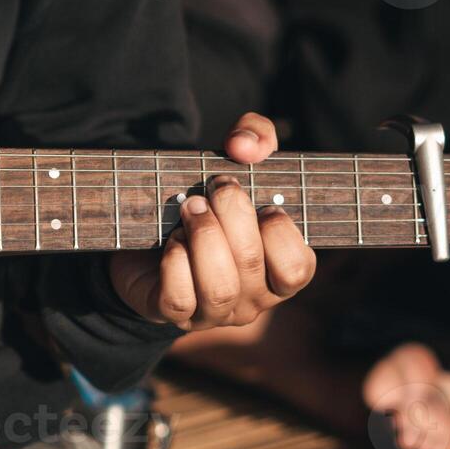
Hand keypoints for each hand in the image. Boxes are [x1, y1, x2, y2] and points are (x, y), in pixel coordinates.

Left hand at [109, 112, 315, 330]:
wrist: (151, 227)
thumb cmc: (211, 198)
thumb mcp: (240, 159)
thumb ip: (256, 136)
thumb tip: (244, 147)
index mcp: (278, 272)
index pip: (298, 269)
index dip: (280, 232)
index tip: (263, 203)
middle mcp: (252, 299)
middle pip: (251, 265)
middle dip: (232, 215)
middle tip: (213, 186)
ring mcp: (212, 312)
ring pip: (218, 288)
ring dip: (204, 238)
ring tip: (190, 208)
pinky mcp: (171, 313)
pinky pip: (179, 299)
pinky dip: (175, 264)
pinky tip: (172, 240)